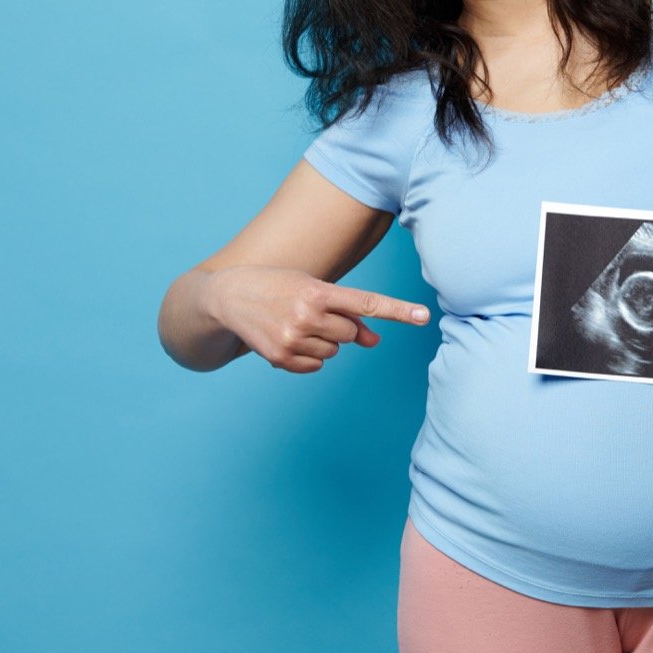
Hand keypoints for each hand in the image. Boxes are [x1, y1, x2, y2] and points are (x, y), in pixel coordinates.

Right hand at [208, 266, 429, 373]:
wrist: (227, 297)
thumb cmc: (278, 287)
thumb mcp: (311, 289)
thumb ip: (347, 312)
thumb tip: (375, 340)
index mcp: (317, 291)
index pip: (367, 302)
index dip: (398, 310)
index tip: (424, 316)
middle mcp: (307, 315)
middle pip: (352, 333)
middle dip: (341, 326)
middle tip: (313, 313)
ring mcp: (293, 339)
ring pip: (336, 350)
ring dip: (324, 341)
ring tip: (295, 323)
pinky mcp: (281, 359)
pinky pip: (317, 365)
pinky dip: (310, 355)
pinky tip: (288, 339)